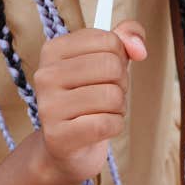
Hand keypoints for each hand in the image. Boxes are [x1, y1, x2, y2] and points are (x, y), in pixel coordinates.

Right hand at [33, 20, 146, 184]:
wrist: (66, 148)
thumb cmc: (89, 95)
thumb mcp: (108, 58)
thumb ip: (126, 37)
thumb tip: (139, 48)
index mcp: (53, 49)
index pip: (108, 39)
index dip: (120, 55)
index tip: (108, 69)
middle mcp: (45, 75)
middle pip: (111, 65)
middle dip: (121, 82)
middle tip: (108, 93)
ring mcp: (49, 106)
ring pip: (112, 96)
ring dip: (119, 106)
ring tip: (104, 111)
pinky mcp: (58, 136)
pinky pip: (108, 123)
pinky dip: (115, 126)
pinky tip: (101, 128)